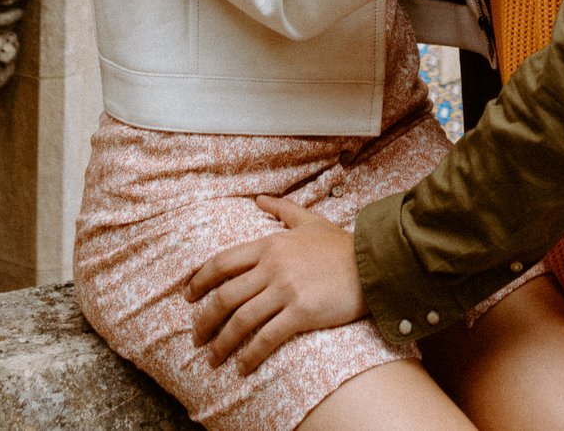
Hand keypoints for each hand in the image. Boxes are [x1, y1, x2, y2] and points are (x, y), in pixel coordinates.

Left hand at [186, 196, 365, 372]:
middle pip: (224, 295)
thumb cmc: (342, 246)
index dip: (199, 281)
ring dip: (222, 343)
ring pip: (240, 320)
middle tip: (197, 336)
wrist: (375, 265)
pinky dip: (250, 355)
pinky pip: (266, 338)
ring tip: (214, 358)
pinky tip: (242, 366)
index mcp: (270, 244)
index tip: (188, 296)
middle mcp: (272, 266)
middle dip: (205, 319)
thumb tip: (259, 198)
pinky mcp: (301, 312)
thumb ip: (282, 209)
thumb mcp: (310, 221)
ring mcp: (286, 289)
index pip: (222, 262)